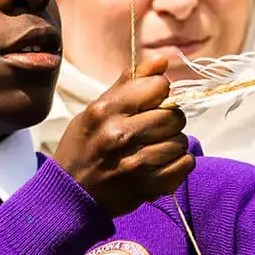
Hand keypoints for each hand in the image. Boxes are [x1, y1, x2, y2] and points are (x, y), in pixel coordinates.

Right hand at [52, 55, 194, 215]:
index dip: (160, 92)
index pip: (158, 86)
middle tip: (155, 128)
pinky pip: (184, 165)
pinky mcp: (146, 187)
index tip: (152, 101)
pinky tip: (162, 163)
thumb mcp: (95, 109)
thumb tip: (162, 61)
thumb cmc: (83, 146)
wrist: (69, 194)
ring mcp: (134, 164)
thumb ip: (129, 83)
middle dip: (169, 120)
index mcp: (105, 111)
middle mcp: (119, 136)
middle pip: (173, 116)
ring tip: (155, 147)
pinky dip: (179, 163)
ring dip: (173, 143)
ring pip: (180, 141)